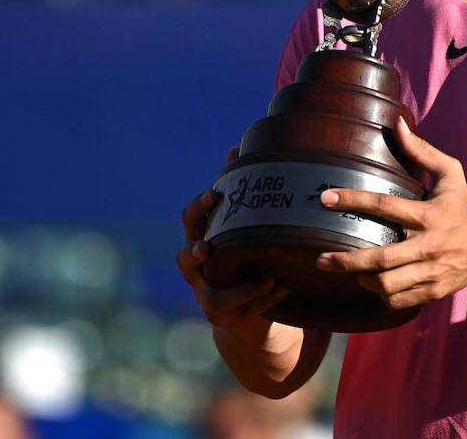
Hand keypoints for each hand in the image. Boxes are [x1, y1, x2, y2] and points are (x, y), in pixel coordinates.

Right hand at [177, 147, 288, 328]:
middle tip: (206, 248)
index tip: (215, 193)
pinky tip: (281, 289)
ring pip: (213, 295)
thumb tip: (237, 147)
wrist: (247, 306)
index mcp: (200, 238)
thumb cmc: (245, 253)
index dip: (199, 208)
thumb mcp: (241, 225)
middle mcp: (196, 270)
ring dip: (241, 287)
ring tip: (268, 278)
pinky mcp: (224, 318)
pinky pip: (240, 312)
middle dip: (195, 252)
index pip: (190, 220)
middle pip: (185, 259)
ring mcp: (206, 297)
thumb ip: (239, 192)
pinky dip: (261, 301)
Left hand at [315, 118, 466, 309]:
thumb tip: (397, 125)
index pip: (384, 206)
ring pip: (387, 285)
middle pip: (379, 259)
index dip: (352, 200)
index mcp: (427, 216)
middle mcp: (427, 246)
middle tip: (321, 259)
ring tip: (351, 271)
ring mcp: (430, 272)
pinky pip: (399, 300)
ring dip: (362, 280)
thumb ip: (422, 151)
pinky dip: (382, 296)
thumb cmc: (463, 208)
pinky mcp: (432, 292)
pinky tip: (374, 286)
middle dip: (345, 261)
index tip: (325, 198)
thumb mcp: (450, 174)